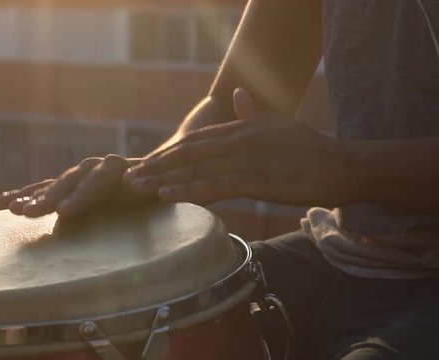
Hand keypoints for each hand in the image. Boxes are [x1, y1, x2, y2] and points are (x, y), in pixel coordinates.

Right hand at [0, 155, 152, 217]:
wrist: (158, 174)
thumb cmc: (163, 189)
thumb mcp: (163, 190)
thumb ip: (152, 189)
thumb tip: (138, 187)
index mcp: (122, 168)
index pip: (98, 180)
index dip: (80, 195)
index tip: (63, 212)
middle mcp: (98, 166)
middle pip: (71, 181)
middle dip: (49, 197)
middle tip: (29, 212)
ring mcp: (82, 174)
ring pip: (55, 185)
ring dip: (33, 197)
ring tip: (13, 209)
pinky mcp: (72, 184)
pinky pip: (46, 188)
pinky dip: (27, 195)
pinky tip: (6, 202)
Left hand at [124, 89, 353, 206]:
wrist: (346, 165)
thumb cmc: (312, 150)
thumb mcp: (279, 126)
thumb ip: (254, 114)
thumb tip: (238, 96)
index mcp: (243, 129)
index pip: (196, 140)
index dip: (169, 152)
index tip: (147, 163)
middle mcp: (240, 139)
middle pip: (189, 152)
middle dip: (157, 165)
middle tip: (130, 176)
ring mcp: (248, 158)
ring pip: (197, 169)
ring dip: (164, 179)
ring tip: (138, 188)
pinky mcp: (258, 179)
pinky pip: (216, 185)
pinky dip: (189, 189)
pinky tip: (168, 195)